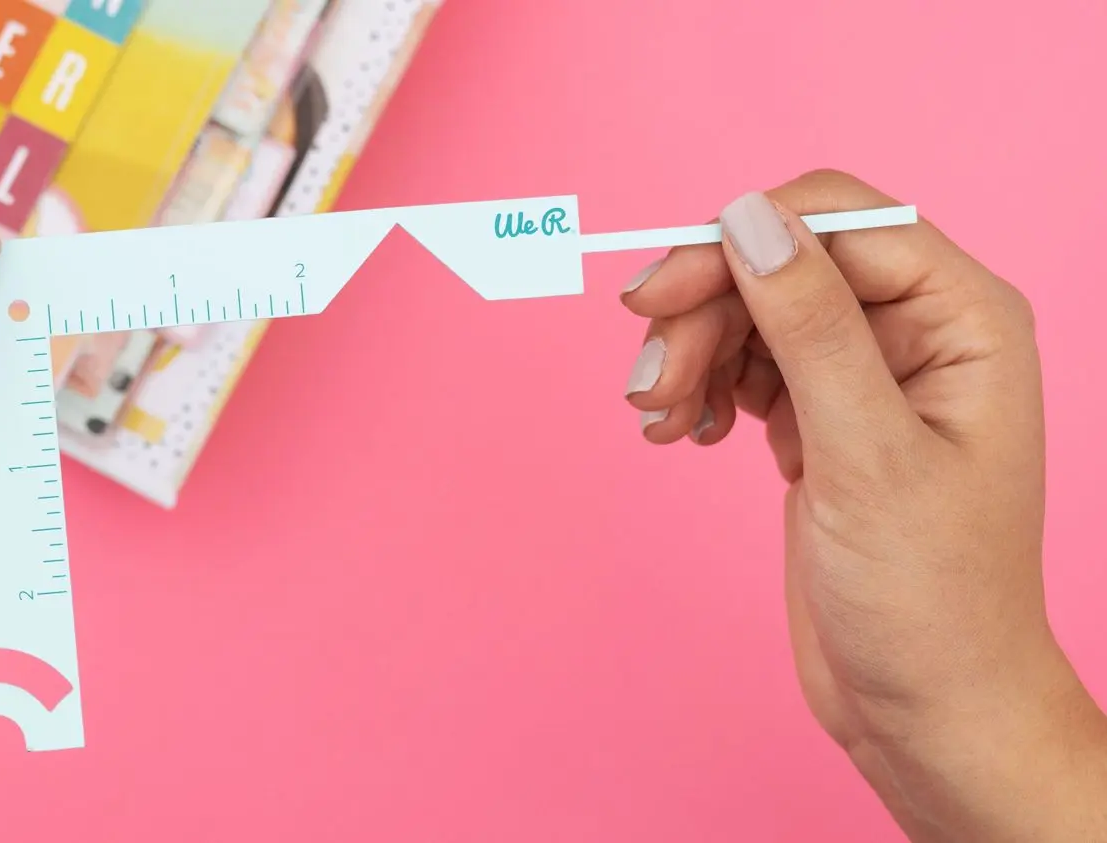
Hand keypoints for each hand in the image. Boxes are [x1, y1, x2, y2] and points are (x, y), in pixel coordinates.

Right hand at [620, 169, 1106, 840]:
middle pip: (779, 265)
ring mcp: (863, 374)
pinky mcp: (818, 417)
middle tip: (649, 385)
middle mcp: (915, 332)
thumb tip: (748, 219)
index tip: (658, 295)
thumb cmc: (931, 597)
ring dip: (689, 354)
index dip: (739, 244)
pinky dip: (699, 388)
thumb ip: (810, 328)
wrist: (922, 705)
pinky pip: (740, 366)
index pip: (838, 224)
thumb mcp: (867, 456)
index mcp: (962, 319)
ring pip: (749, 313)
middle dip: (703, 314)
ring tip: (659, 417)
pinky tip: (682, 432)